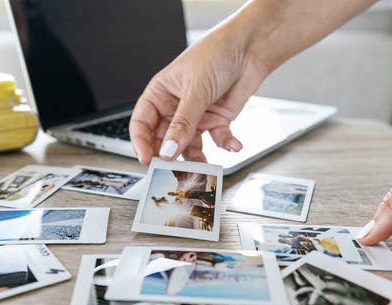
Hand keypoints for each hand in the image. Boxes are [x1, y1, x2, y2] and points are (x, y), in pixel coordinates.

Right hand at [129, 0, 376, 163]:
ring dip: (196, 156)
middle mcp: (175, 108)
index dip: (141, 143)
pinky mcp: (217, 121)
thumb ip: (182, 124)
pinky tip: (233, 144)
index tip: (147, 160)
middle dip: (169, 155)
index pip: (142, 124)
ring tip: (203, 164)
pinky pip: (217, 140)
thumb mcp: (195, 90)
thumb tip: (168, 151)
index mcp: (160, 94)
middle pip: (164, 140)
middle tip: (173, 170)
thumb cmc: (216, 54)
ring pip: (189, 146)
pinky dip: (225, 144)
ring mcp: (196, 116)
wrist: (251, 48)